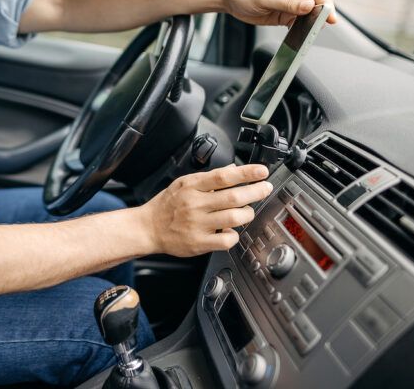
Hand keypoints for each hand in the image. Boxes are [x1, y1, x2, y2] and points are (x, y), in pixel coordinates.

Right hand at [141, 164, 272, 256]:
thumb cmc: (167, 205)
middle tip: (265, 188)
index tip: (261, 171)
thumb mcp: (183, 183)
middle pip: (233, 197)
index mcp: (192, 187)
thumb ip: (208, 177)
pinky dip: (235, 235)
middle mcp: (195, 204)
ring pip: (234, 218)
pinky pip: (226, 240)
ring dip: (248, 214)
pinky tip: (232, 231)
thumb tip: (232, 169)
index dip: (246, 173)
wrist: (148, 228)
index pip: (223, 176)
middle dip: (256, 191)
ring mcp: (198, 224)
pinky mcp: (199, 243)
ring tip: (248, 211)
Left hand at [222, 0, 337, 26]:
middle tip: (322, 26)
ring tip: (311, 32)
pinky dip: (304, 27)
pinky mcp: (288, 13)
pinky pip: (301, 21)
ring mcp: (293, 2)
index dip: (326, 2)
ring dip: (314, 22)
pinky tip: (302, 34)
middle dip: (323, 13)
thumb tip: (309, 6)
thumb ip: (287, 3)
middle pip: (319, 0)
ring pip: (312, 12)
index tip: (329, 17)